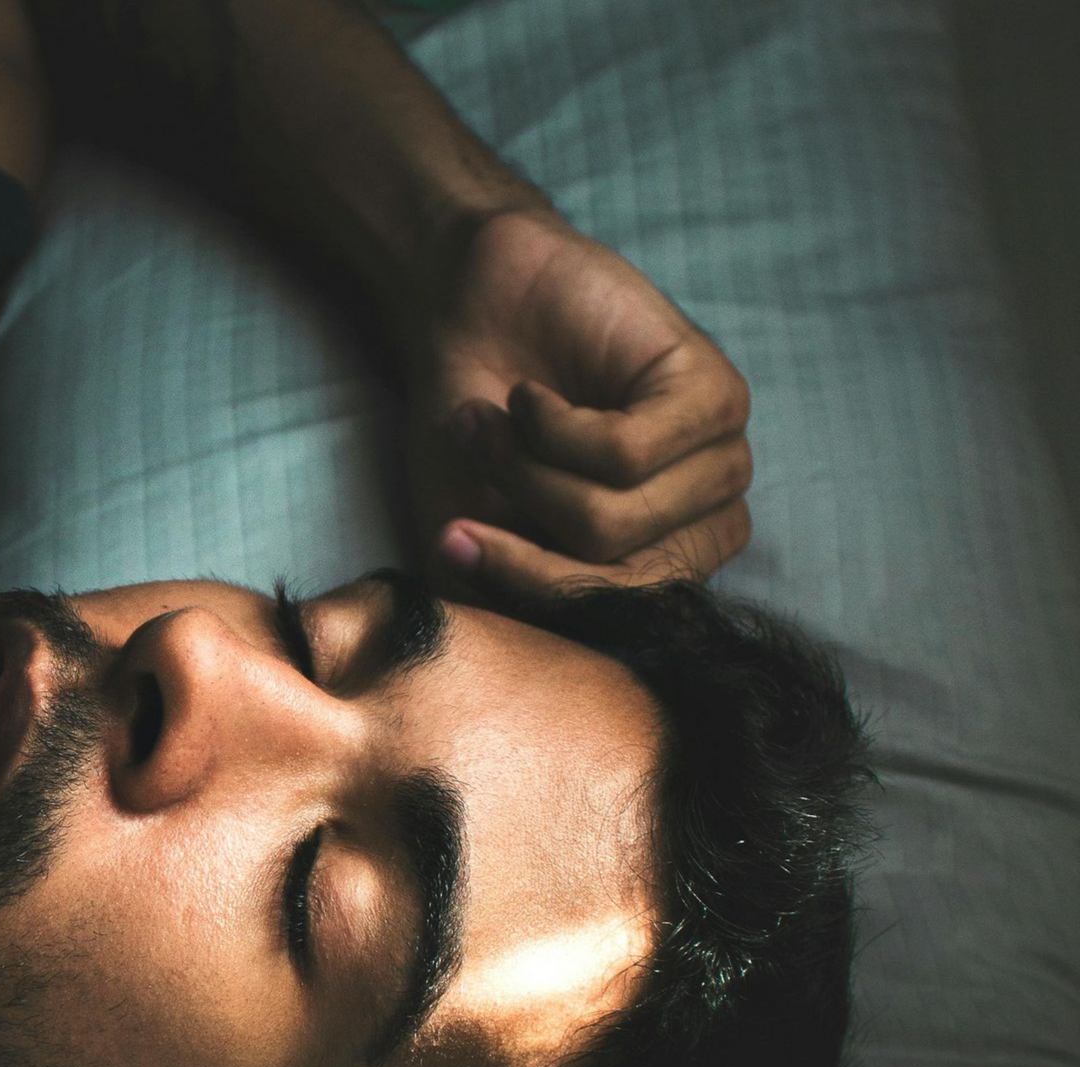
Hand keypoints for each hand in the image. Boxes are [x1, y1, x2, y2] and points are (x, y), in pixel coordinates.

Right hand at [402, 207, 752, 600]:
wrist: (466, 312)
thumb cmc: (472, 428)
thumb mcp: (473, 531)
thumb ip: (506, 597)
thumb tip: (541, 651)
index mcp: (650, 567)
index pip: (608, 618)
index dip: (525, 585)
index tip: (452, 543)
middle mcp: (695, 524)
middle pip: (609, 572)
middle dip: (521, 519)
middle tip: (476, 455)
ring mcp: (716, 463)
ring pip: (613, 519)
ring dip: (528, 468)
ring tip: (499, 420)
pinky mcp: (715, 397)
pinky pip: (628, 455)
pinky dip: (554, 427)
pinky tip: (534, 397)